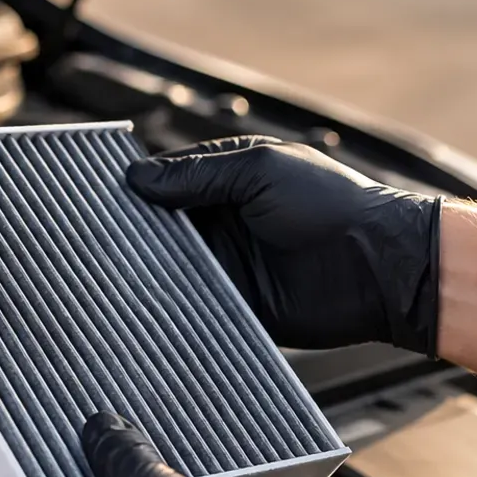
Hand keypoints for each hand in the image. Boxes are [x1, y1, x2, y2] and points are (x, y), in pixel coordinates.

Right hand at [125, 136, 441, 353]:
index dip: (136, 189)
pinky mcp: (230, 305)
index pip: (165, 182)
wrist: (379, 268)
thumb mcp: (262, 171)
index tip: (100, 197)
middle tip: (98, 237)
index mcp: (227, 182)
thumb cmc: (333, 205)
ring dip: (146, 269)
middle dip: (134, 232)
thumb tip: (137, 178)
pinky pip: (189, 305)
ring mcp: (224, 266)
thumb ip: (199, 174)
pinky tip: (144, 302)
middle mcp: (221, 223)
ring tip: (112, 270)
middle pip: (159, 227)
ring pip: (167, 267)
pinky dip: (169, 304)